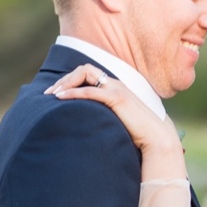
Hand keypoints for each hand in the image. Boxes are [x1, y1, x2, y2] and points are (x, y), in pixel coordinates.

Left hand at [46, 64, 182, 154]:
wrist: (157, 138)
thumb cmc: (140, 134)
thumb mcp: (119, 120)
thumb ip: (107, 116)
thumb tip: (90, 124)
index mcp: (116, 87)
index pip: (89, 73)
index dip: (71, 80)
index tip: (56, 93)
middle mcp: (116, 84)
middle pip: (84, 69)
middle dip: (64, 79)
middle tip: (48, 93)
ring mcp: (117, 89)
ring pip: (85, 73)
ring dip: (66, 82)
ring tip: (53, 94)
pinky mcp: (117, 98)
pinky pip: (90, 90)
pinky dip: (73, 92)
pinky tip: (60, 98)